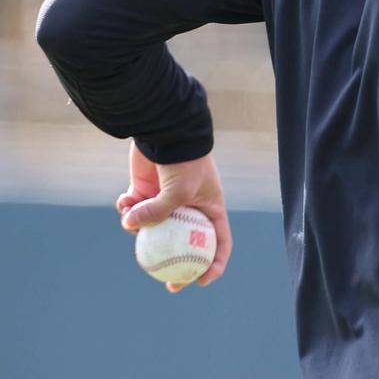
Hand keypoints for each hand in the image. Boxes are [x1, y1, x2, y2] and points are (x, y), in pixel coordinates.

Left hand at [117, 140, 232, 292]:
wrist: (168, 131)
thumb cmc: (185, 163)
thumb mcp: (178, 193)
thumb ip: (157, 214)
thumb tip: (131, 227)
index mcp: (210, 208)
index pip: (219, 242)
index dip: (214, 265)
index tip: (200, 281)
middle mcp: (189, 208)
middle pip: (184, 245)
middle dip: (174, 266)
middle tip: (164, 282)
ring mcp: (166, 200)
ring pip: (152, 229)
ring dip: (138, 228)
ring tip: (131, 216)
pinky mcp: (145, 192)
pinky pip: (134, 210)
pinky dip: (127, 209)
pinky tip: (124, 199)